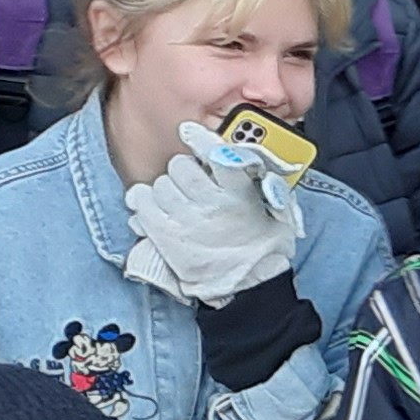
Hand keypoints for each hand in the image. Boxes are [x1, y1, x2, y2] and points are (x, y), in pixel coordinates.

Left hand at [124, 124, 304, 302]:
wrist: (248, 286)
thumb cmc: (263, 248)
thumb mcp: (277, 211)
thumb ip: (264, 183)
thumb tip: (237, 157)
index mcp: (239, 195)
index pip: (217, 154)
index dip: (201, 139)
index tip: (191, 133)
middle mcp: (210, 204)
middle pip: (181, 166)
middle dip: (185, 171)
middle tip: (193, 184)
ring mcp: (185, 220)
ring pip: (160, 183)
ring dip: (167, 189)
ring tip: (179, 202)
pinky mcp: (165, 235)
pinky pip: (141, 202)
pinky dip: (144, 201)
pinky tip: (156, 207)